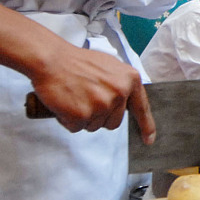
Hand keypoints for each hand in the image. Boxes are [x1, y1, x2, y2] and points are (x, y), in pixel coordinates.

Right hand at [27, 44, 155, 143]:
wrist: (51, 59)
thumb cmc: (77, 62)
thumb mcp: (109, 67)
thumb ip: (120, 84)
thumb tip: (124, 102)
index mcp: (129, 79)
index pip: (141, 107)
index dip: (146, 126)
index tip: (148, 139)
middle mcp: (119, 93)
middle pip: (114, 122)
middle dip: (100, 117)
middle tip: (86, 98)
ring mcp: (101, 105)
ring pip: (94, 126)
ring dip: (83, 118)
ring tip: (75, 96)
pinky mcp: (82, 115)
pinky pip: (76, 128)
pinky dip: (68, 120)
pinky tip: (65, 103)